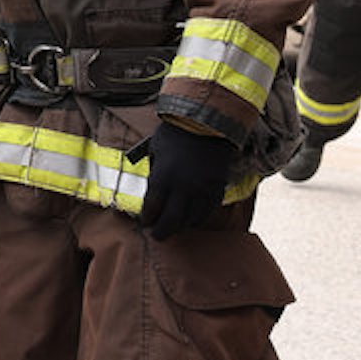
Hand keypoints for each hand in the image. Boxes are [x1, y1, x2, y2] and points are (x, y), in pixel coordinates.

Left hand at [141, 121, 235, 240]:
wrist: (208, 124)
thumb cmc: (175, 133)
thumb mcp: (155, 150)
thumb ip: (153, 172)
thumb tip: (151, 192)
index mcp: (163, 178)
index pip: (152, 208)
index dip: (147, 219)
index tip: (144, 223)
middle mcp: (182, 189)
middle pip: (170, 221)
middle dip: (161, 231)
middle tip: (156, 235)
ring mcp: (201, 191)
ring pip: (189, 220)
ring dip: (179, 227)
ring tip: (172, 228)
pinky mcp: (216, 190)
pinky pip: (206, 213)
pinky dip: (196, 219)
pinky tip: (190, 220)